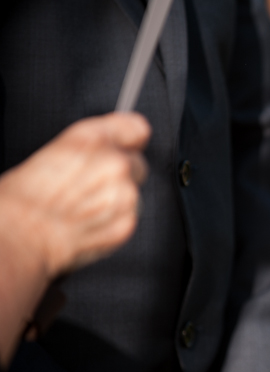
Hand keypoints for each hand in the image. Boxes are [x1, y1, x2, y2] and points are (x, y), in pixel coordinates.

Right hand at [0, 113, 149, 277]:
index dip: (131, 140)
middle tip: (94, 185)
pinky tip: (90, 221)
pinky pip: (130, 216)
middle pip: (137, 163)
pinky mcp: (128, 221)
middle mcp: (114, 163)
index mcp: (93, 138)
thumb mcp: (58, 152)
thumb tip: (109, 149)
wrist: (21, 234)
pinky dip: (115, 220)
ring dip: (118, 198)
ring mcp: (125, 194)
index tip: (127, 146)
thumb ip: (93, 147)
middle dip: (121, 173)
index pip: (137, 128)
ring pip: (134, 191)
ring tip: (86, 206)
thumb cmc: (26, 197)